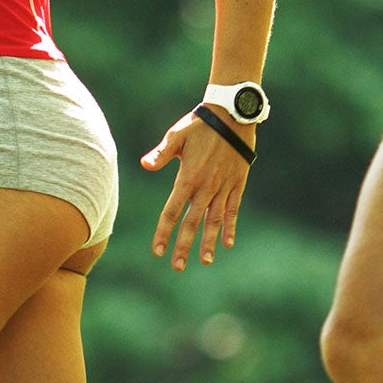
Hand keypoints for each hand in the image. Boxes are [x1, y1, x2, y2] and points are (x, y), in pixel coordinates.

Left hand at [140, 108, 251, 273]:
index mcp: (187, 178)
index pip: (172, 211)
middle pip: (192, 222)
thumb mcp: (177, 135)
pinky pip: (233, 209)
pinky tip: (228, 242)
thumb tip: (145, 165)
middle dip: (184, 246)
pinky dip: (230, 226)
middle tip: (177, 266)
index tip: (158, 251)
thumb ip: (162, 153)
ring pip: (214, 221)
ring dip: (209, 242)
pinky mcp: (237, 184)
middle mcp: (205, 187)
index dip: (164, 232)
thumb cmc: (200, 124)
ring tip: (206, 261)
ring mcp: (223, 187)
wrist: (233, 116)